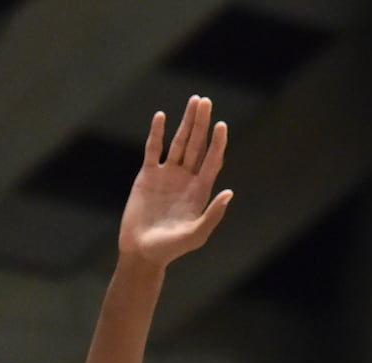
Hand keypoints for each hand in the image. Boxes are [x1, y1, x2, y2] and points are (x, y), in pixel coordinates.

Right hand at [120, 95, 232, 266]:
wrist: (142, 252)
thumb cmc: (171, 248)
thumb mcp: (196, 235)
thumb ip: (213, 215)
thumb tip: (229, 192)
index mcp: (200, 190)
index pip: (212, 160)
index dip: (217, 142)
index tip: (221, 124)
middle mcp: (185, 179)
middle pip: (197, 145)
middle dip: (201, 123)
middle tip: (205, 101)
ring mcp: (166, 176)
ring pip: (179, 143)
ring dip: (186, 123)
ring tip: (193, 102)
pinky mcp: (146, 176)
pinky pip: (152, 150)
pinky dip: (157, 133)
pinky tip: (161, 117)